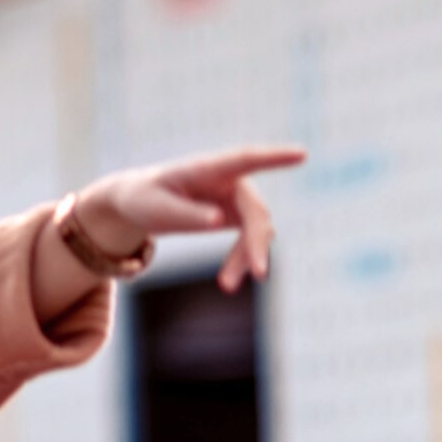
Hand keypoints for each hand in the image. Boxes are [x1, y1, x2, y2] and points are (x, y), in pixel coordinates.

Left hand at [74, 144, 305, 292]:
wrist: (139, 203)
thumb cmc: (144, 199)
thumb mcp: (156, 210)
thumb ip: (187, 214)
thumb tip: (220, 222)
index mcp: (206, 168)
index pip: (245, 158)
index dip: (275, 157)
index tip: (302, 155)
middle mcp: (229, 180)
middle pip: (254, 210)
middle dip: (256, 242)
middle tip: (258, 274)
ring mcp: (235, 197)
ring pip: (256, 229)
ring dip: (246, 257)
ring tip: (226, 286)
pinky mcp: (236, 215)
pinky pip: (249, 239)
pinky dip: (242, 260)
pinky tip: (230, 280)